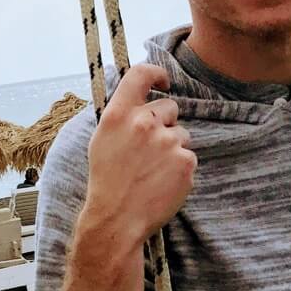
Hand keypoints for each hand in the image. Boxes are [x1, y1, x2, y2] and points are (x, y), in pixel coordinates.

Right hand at [80, 63, 195, 248]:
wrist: (117, 218)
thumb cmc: (106, 180)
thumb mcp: (102, 139)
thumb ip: (122, 116)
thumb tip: (141, 102)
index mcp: (118, 114)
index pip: (140, 75)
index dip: (156, 73)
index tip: (163, 81)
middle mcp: (144, 122)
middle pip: (169, 107)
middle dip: (164, 123)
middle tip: (149, 148)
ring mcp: (168, 141)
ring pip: (181, 134)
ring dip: (172, 147)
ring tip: (153, 170)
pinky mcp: (186, 161)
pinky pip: (188, 156)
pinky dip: (179, 168)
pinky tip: (162, 182)